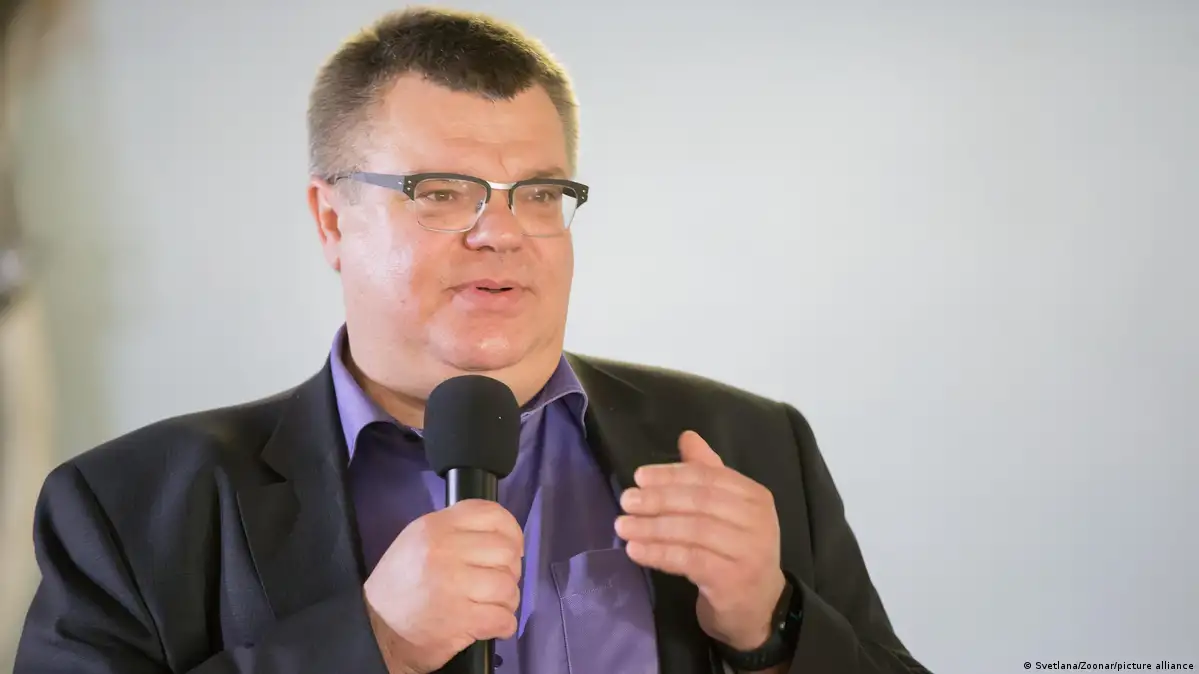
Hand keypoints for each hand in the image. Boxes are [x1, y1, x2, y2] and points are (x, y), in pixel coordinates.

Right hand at [363, 499, 523, 673]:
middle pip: (506, 551)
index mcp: (435, 526)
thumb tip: (502, 537)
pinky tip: (493, 624)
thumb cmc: (400, 585)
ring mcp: (453, 586)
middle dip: (510, 570)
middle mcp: (445, 550)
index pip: (491, 514)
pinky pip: (503, 617)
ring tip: (492, 606)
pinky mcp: (460, 620)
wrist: (374, 629)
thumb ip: (455, 531)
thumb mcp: (418, 541)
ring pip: (508, 586)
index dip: (512, 532)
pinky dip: (504, 624)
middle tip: (496, 582)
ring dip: (507, 600)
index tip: (511, 549)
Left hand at [615, 431, 786, 652]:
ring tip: (622, 526)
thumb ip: (708, 473)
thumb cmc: (735, 554)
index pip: (709, 477)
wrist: (759, 609)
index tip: (639, 477)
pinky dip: (659, 553)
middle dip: (658, 499)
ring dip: (652, 527)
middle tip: (626, 500)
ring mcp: (748, 551)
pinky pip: (688, 560)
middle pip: (700, 502)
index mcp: (755, 496)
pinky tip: (636, 550)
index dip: (671, 475)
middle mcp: (757, 521)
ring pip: (692, 530)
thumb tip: (687, 436)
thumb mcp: (726, 510)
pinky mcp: (733, 580)